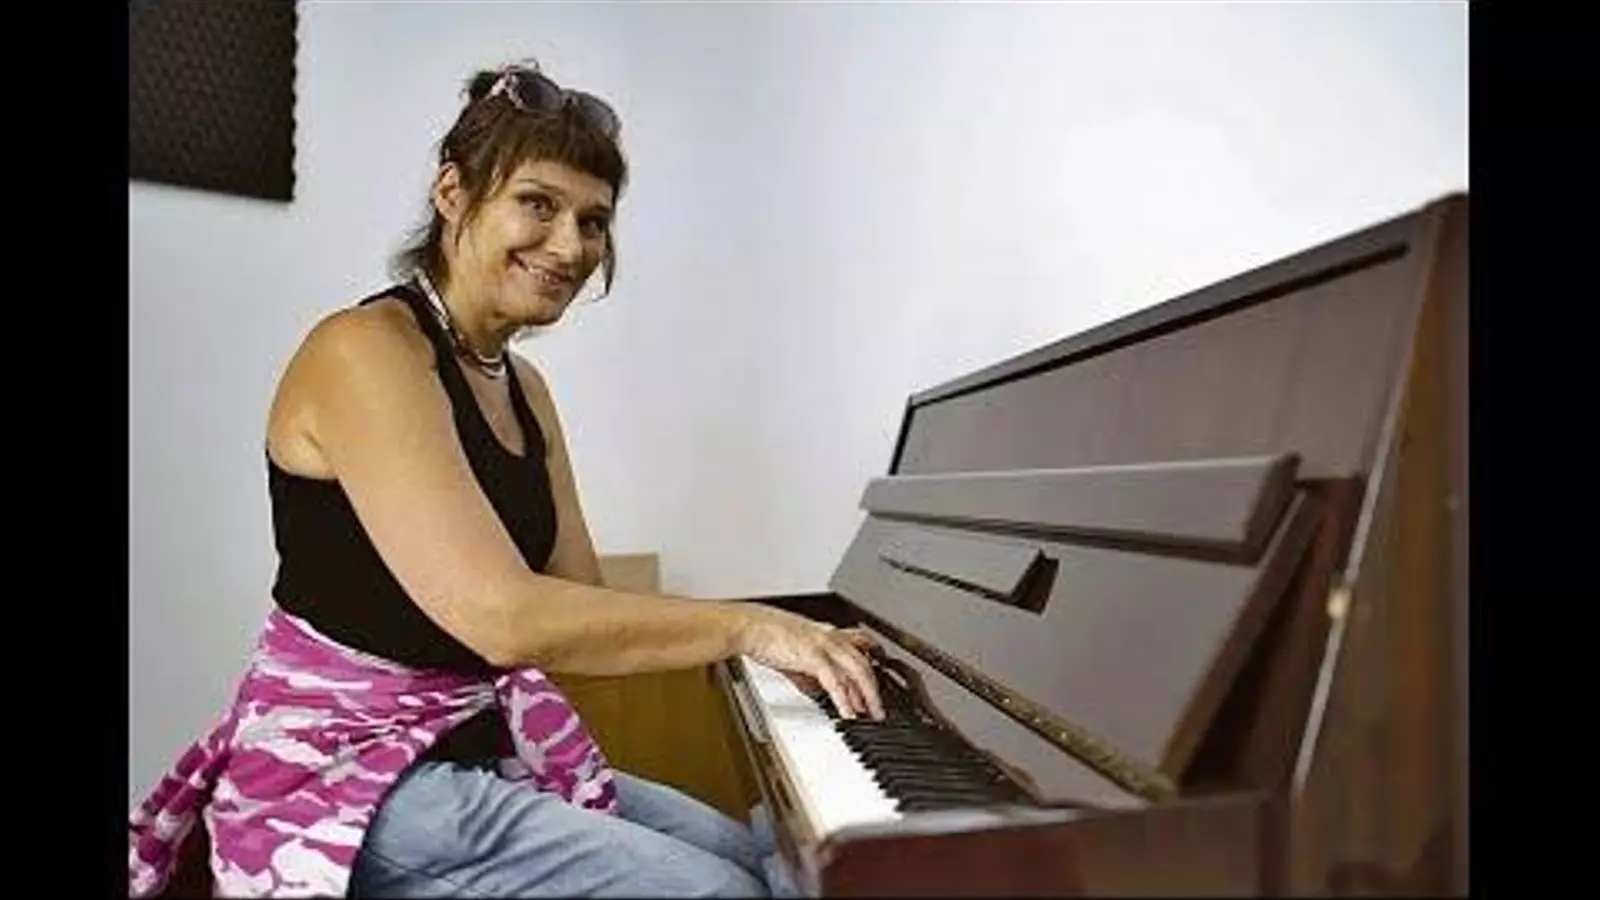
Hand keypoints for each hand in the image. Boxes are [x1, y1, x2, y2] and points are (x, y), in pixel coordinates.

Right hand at [729, 604, 884, 719]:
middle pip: (864, 663)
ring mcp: (824, 645)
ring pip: (858, 671)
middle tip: (879, 708)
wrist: (749, 626)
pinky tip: (849, 714)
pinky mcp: (813, 657)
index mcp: (826, 633)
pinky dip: (845, 701)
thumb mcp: (792, 653)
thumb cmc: (764, 634)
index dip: (872, 665)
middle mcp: (831, 637)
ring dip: (868, 696)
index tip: (875, 684)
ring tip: (872, 714)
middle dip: (874, 689)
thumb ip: (807, 672)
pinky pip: (836, 683)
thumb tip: (814, 689)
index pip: (860, 647)